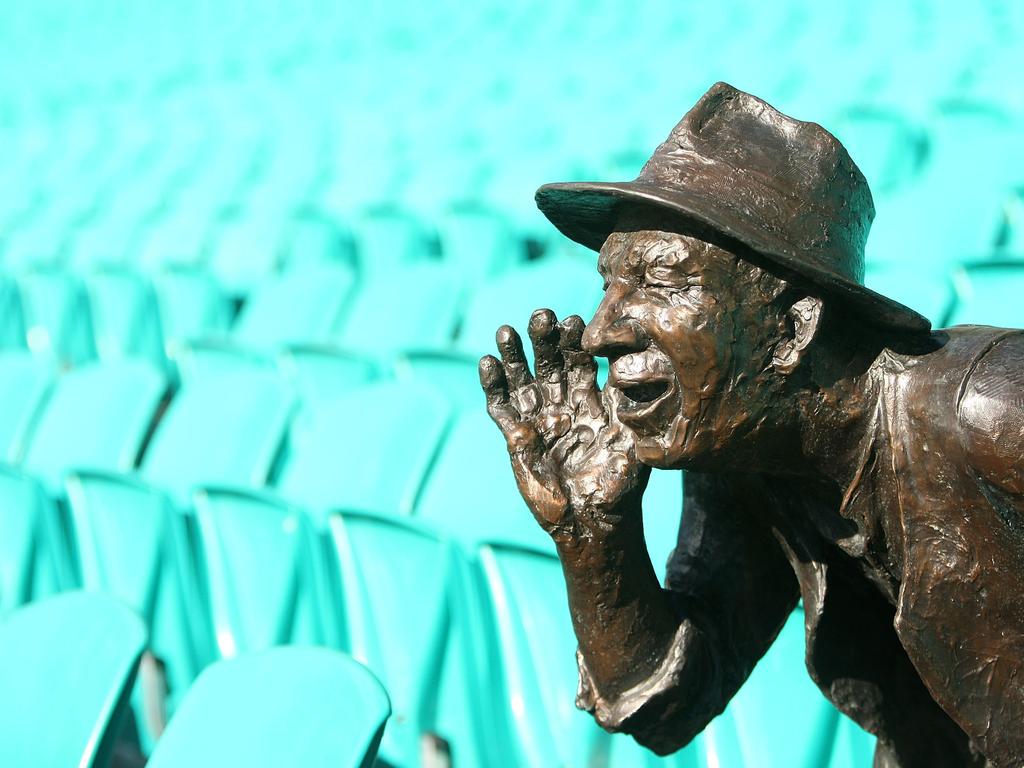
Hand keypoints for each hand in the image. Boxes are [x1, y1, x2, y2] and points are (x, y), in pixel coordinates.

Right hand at [479, 309, 648, 538]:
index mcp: (592, 400)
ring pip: (522, 379)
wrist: (594, 521)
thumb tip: (632, 367)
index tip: (574, 321)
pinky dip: (493, 386)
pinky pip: (502, 408)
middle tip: (541, 315)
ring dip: (514, 355)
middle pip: (549, 363)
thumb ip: (628, 405)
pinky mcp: (516, 437)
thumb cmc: (620, 483)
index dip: (576, 342)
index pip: (581, 361)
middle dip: (544, 339)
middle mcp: (563, 404)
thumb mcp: (632, 440)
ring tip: (506, 330)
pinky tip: (487, 363)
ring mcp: (538, 419)